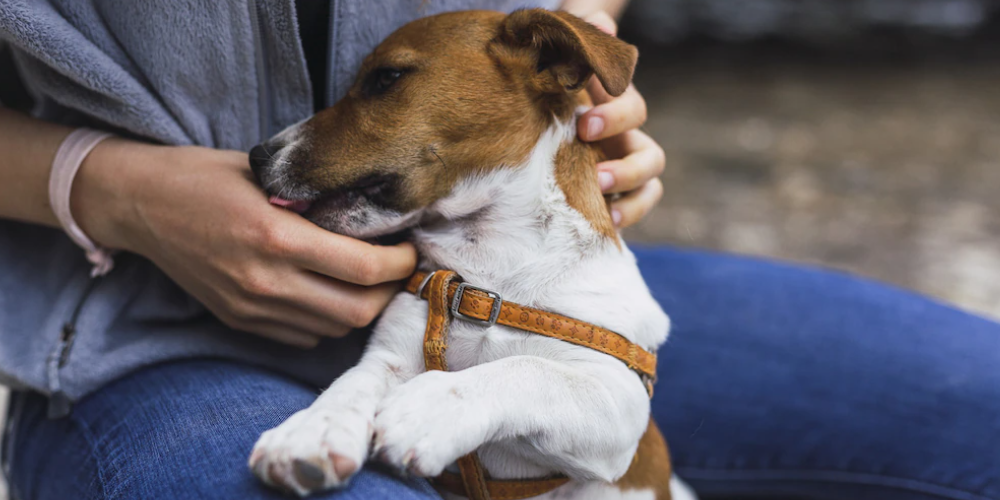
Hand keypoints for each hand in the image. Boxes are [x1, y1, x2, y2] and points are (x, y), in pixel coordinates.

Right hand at [72, 141, 416, 346]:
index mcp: (277, 237)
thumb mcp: (265, 174)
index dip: (401, 263)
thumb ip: (316, 199)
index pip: (365, 268)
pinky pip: (303, 336)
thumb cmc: (205, 177)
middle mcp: (267, 281)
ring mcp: (252, 308)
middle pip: (357, 311)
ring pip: (334, 328)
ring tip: (368, 280)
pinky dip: (327, 320)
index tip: (410, 249)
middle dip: (389, 292)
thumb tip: (373, 213)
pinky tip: (328, 292)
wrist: (140, 204)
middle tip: (398, 270)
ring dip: (360, 307)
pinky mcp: (240, 321)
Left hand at [577, 11, 665, 228]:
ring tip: (606, 212)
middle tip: (596, 174)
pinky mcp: (604, 190)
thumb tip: (602, 22)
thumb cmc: (556, 63)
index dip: (615, 118)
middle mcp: (625, 138)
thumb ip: (586, 27)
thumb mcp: (568, 43)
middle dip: (627, 169)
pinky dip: (622, 218)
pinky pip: (626, 209)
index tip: (584, 125)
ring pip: (648, 189)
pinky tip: (598, 227)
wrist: (542, 87)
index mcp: (616, 104)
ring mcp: (617, 166)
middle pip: (650, 158)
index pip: (632, 111)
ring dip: (632, 202)